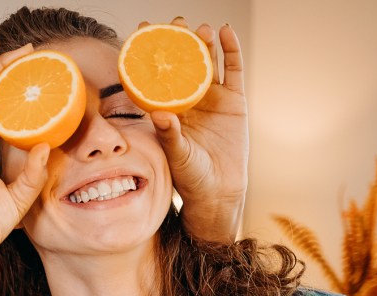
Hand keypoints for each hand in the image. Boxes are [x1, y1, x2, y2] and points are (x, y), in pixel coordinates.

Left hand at [144, 18, 247, 242]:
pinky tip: (226, 32)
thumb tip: (160, 113)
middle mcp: (188, 98)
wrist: (219, 191)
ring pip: (206, 61)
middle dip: (178, 41)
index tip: (141, 31)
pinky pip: (233, 69)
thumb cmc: (190, 177)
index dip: (149, 53)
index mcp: (168, 107)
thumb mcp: (177, 155)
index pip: (155, 75)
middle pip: (181, 62)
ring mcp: (211, 97)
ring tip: (200, 29)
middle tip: (175, 24)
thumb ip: (169, 134)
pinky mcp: (234, 99)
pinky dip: (231, 49)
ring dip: (203, 42)